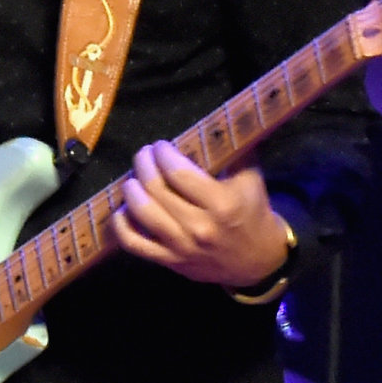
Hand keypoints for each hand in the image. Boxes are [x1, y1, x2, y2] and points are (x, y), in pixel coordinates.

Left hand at [111, 140, 291, 288]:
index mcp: (221, 204)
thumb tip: (220, 119)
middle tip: (144, 155)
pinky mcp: (170, 261)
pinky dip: (121, 225)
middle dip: (143, 164)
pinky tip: (122, 210)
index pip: (177, 172)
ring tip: (134, 178)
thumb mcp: (251, 180)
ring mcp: (182, 247)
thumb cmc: (253, 214)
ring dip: (131, 189)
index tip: (160, 146)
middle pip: (155, 188)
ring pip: (142, 212)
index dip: (162, 154)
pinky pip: (134, 244)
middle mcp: (199, 226)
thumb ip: (234, 151)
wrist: (260, 263)